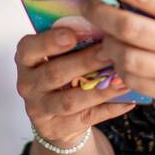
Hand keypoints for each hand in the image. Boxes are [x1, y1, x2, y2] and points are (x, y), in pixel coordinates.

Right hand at [13, 24, 137, 146]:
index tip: (72, 35)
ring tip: (123, 79)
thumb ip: (73, 42)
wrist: (55, 117)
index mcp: (26, 60)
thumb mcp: (57, 56)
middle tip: (109, 52)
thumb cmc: (61, 74)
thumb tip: (104, 25)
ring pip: (70, 100)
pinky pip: (86, 118)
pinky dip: (109, 109)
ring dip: (99, 90)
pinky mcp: (57, 129)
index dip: (49, 42)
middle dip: (84, 62)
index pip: (29, 48)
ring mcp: (40, 109)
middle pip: (54, 73)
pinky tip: (128, 100)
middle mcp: (28, 84)